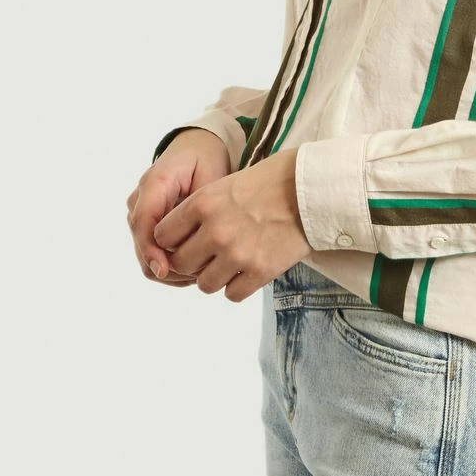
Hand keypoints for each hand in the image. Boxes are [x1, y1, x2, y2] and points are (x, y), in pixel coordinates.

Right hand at [126, 128, 231, 286]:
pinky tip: (196, 267)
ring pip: (145, 254)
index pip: (144, 223)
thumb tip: (196, 243)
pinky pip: (151, 251)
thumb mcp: (210, 178)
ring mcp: (139, 212)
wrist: (197, 148)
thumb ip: (201, 209)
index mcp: (154, 183)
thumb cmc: (206, 160)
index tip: (166, 270)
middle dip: (166, 267)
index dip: (151, 251)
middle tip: (199, 275)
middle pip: (141, 245)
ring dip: (170, 270)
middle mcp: (140, 199)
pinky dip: (171, 264)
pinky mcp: (146, 224)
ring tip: (201, 272)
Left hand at [152, 147, 314, 301]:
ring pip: (204, 284)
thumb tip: (180, 237)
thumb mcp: (227, 184)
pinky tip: (247, 272)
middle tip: (207, 256)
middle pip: (181, 264)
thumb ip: (201, 209)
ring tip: (230, 264)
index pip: (162, 236)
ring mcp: (237, 254)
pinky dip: (237, 287)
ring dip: (214, 277)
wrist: (313, 189)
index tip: (184, 240)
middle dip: (191, 262)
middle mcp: (215, 231)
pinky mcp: (260, 271)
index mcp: (203, 203)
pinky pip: (232, 295)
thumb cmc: (273, 181)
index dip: (171, 241)